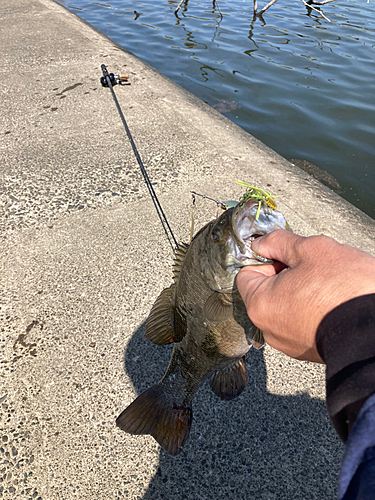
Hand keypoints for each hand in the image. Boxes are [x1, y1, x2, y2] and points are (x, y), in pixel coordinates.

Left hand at [236, 230, 374, 362]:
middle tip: (311, 269)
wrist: (374, 327)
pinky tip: (330, 302)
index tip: (285, 256)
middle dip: (285, 276)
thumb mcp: (311, 250)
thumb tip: (262, 242)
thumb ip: (278, 242)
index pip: (245, 274)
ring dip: (300, 293)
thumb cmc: (345, 291)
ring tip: (325, 286)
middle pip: (265, 292)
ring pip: (284, 307)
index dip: (266, 260)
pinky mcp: (308, 350)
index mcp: (260, 304)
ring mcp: (288, 343)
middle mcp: (268, 328)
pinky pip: (300, 323)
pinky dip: (311, 311)